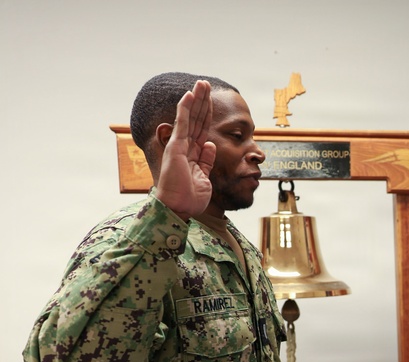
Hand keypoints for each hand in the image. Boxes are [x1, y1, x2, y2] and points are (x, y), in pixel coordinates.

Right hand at [153, 79, 215, 219]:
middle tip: (206, 83)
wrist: (177, 208)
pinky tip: (189, 95)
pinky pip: (182, 124)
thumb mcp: (204, 177)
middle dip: (202, 101)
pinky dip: (185, 108)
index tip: (210, 100)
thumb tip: (210, 144)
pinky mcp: (176, 146)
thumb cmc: (189, 198)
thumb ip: (206, 160)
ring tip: (201, 83)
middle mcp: (185, 147)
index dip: (206, 114)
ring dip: (196, 99)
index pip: (201, 129)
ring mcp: (179, 145)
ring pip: (190, 117)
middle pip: (196, 119)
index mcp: (192, 154)